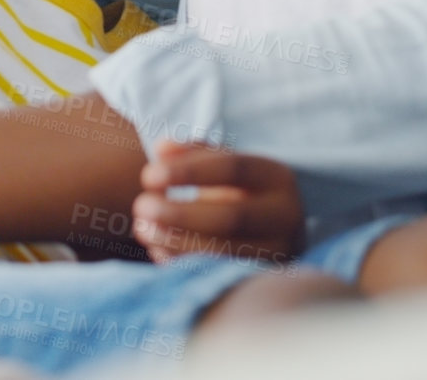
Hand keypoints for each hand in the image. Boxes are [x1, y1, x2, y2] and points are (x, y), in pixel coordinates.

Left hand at [131, 140, 303, 269]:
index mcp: (277, 178)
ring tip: (141, 228)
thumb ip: (193, 153)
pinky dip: (181, 262)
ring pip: (223, 252)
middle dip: (179, 213)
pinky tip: (156, 248)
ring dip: (174, 241)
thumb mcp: (224, 166)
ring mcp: (276, 254)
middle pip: (231, 217)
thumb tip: (161, 149)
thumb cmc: (238, 191)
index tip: (149, 175)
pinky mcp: (259, 278)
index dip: (189, 171)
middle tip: (141, 206)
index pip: (234, 169)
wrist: (271, 231)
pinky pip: (216, 275)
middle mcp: (285, 217)